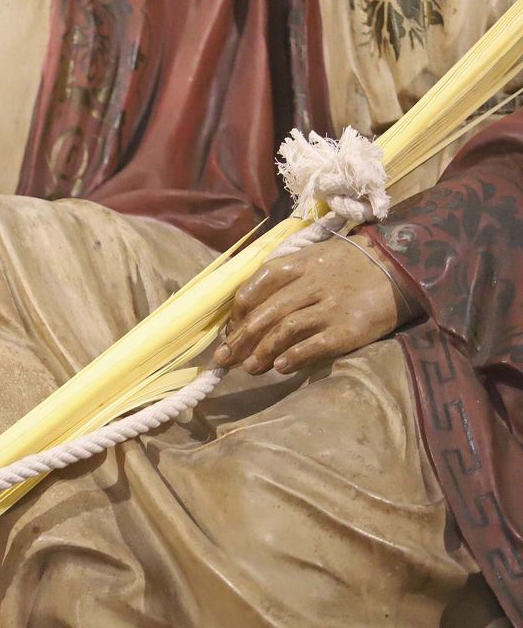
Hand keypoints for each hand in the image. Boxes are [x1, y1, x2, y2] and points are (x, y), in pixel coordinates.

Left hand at [213, 235, 418, 374]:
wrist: (402, 265)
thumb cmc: (350, 265)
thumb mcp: (312, 259)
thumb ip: (283, 281)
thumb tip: (249, 312)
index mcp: (295, 264)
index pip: (252, 290)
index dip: (236, 316)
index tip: (229, 334)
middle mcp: (309, 284)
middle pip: (265, 314)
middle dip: (241, 340)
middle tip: (226, 360)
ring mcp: (330, 305)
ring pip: (285, 329)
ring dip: (262, 351)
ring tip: (250, 368)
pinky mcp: (351, 326)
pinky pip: (316, 344)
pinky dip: (294, 356)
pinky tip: (281, 367)